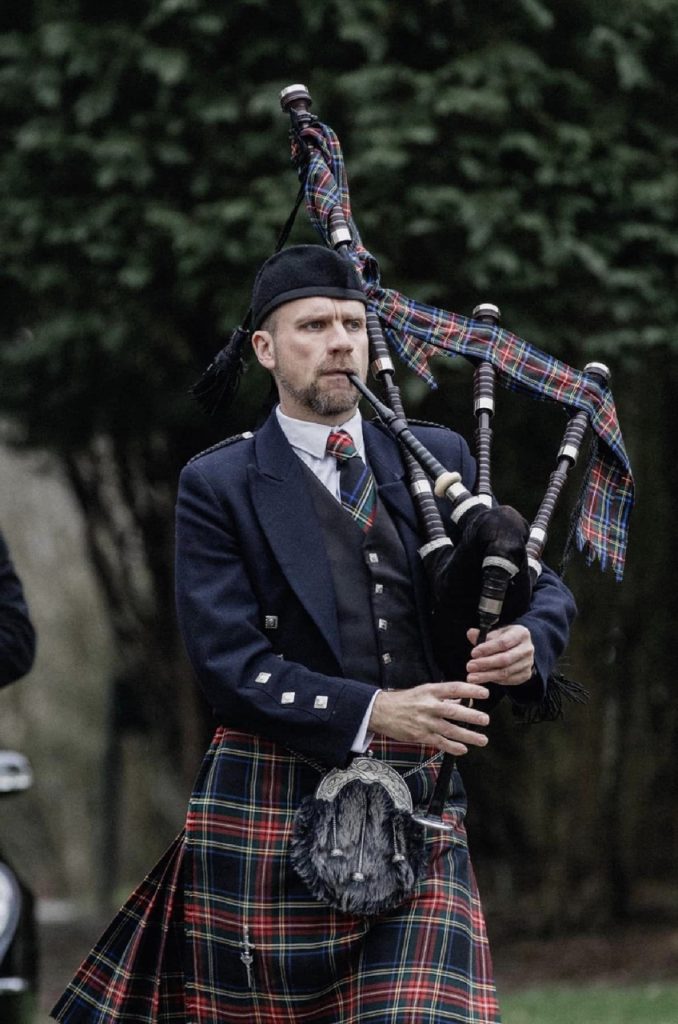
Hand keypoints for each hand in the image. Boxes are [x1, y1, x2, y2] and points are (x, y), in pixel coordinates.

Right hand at [368, 680, 490, 755]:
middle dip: (472, 716)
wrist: (381, 711)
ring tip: (482, 740)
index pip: (454, 689)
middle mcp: (429, 706)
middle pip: (454, 711)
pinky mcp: (421, 736)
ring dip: (468, 736)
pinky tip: (463, 749)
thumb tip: (463, 701)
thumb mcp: (423, 691)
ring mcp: (425, 722)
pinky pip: (440, 743)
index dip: (470, 690)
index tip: (485, 693)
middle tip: (486, 720)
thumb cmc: (404, 700)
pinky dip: (452, 747)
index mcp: (430, 691)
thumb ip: (443, 697)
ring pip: (450, 730)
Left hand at [466, 624, 534, 686]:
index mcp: (521, 634)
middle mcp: (527, 649)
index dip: (487, 649)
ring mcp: (528, 663)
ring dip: (486, 675)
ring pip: (505, 672)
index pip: (503, 642)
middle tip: (470, 667)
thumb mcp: (496, 633)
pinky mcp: (526, 675)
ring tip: (472, 676)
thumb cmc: (506, 638)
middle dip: (485, 664)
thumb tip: (471, 633)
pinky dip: (494, 680)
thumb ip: (483, 635)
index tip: (473, 653)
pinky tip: (483, 679)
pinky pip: (508, 680)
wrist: (521, 648)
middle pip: (504, 659)